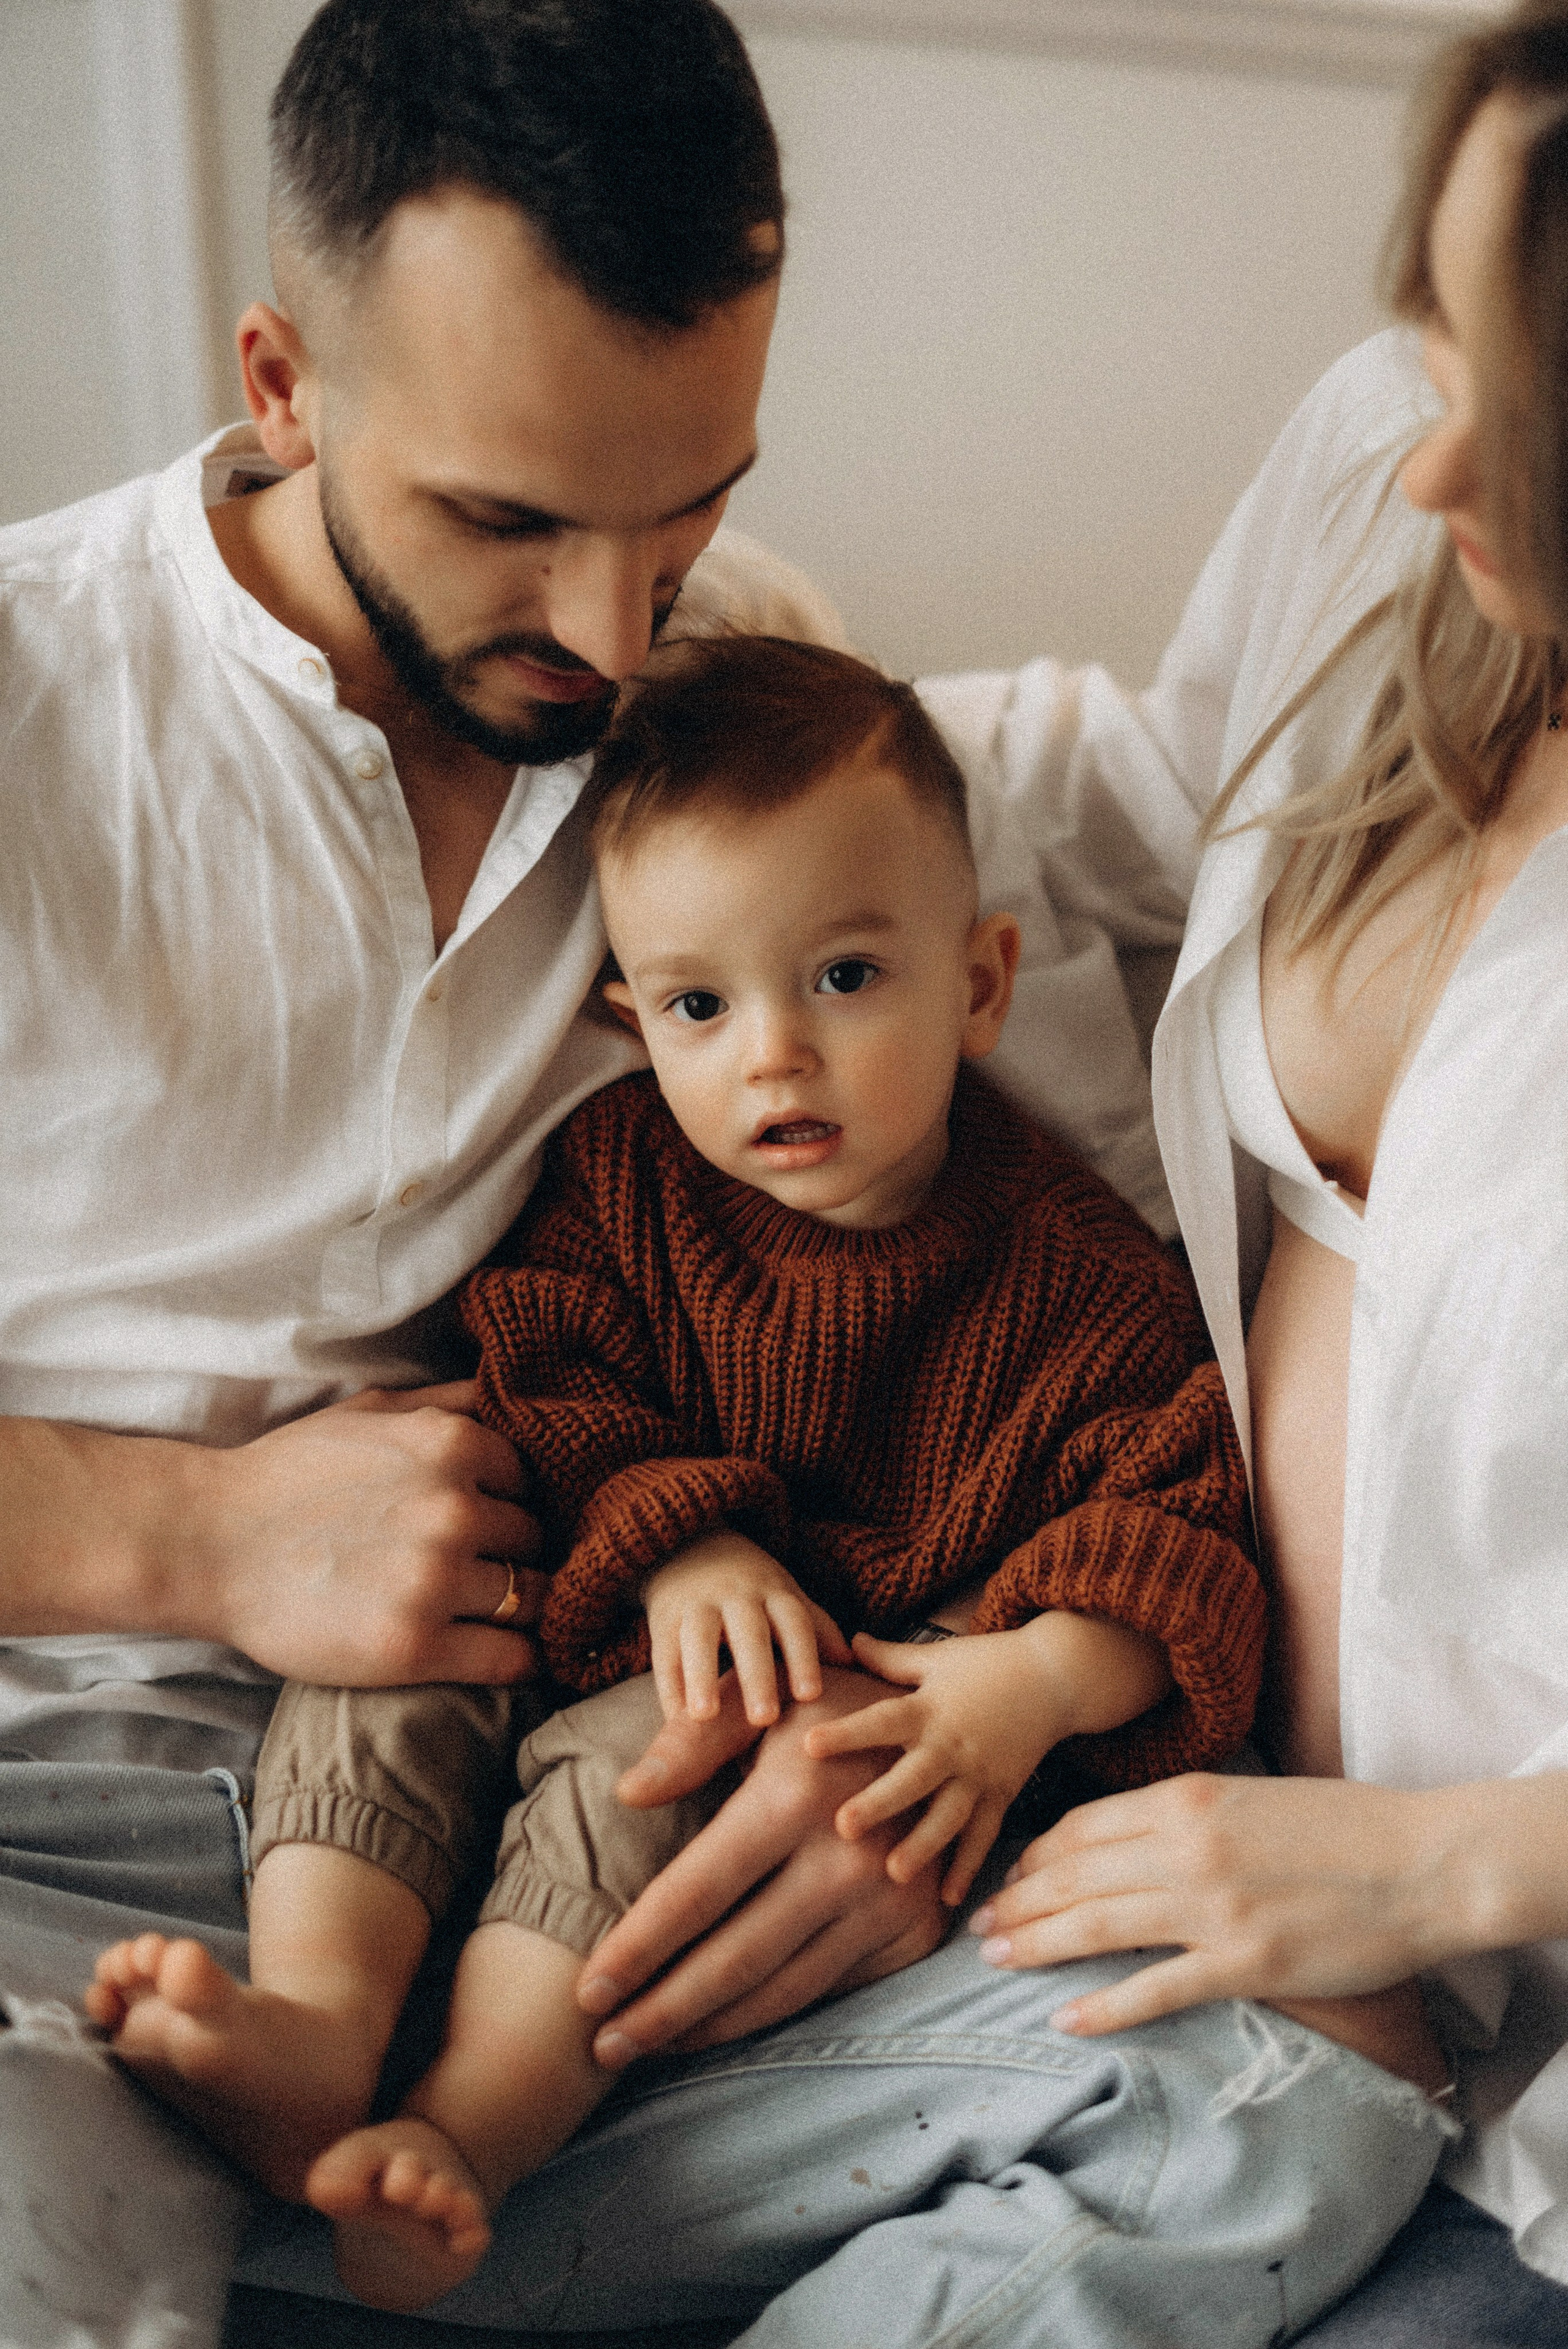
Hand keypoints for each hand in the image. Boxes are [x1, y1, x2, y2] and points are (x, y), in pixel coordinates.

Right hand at [195, 1381, 544, 1684]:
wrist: (209, 1545)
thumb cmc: (290, 1475)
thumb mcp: (371, 1409)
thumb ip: (448, 1402)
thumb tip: (513, 1398)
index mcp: (451, 1445)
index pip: (529, 1477)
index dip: (511, 1500)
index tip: (491, 1520)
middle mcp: (454, 1509)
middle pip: (534, 1537)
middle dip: (515, 1550)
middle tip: (487, 1566)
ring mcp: (437, 1580)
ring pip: (533, 1596)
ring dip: (524, 1606)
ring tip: (501, 1612)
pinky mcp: (416, 1647)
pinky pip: (512, 1657)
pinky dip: (525, 1659)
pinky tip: (516, 1655)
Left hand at [577, 1665, 946, 2064]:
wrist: (951, 1730)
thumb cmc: (829, 1711)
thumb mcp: (762, 1703)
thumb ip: (692, 1742)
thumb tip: (626, 1794)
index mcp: (795, 1798)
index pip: (695, 1892)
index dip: (637, 1947)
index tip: (588, 1990)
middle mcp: (848, 1859)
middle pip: (734, 1959)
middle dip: (660, 2012)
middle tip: (602, 2048)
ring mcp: (891, 1902)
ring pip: (784, 1989)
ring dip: (710, 2026)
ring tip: (650, 2046)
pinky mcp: (918, 1929)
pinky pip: (832, 1987)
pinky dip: (774, 2012)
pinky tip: (726, 2022)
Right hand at [643, 1530, 850, 1726]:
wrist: (689, 1545)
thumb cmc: (751, 1588)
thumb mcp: (785, 1597)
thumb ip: (817, 1629)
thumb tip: (854, 1664)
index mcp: (773, 1592)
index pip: (794, 1621)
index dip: (803, 1655)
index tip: (811, 1695)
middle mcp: (735, 1595)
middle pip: (748, 1632)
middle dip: (756, 1673)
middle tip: (765, 1718)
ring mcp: (695, 1605)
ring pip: (697, 1639)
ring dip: (701, 1677)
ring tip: (704, 1717)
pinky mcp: (662, 1619)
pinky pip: (664, 1654)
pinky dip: (668, 1688)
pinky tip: (675, 1721)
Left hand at [804, 1628, 1064, 1904]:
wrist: (1057, 1675)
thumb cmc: (987, 1662)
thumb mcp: (936, 1657)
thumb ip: (889, 1658)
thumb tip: (845, 1643)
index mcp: (929, 1709)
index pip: (881, 1720)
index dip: (847, 1732)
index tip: (808, 1744)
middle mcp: (952, 1746)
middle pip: (912, 1778)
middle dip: (879, 1802)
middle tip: (843, 1827)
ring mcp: (980, 1775)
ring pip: (949, 1815)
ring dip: (923, 1845)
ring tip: (894, 1874)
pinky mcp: (1002, 1795)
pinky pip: (984, 1835)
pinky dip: (969, 1866)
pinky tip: (949, 1900)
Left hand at [969, 1771, 1466, 2034]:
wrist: (1423, 1863)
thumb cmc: (1344, 1827)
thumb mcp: (1253, 1796)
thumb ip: (1191, 1813)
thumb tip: (1137, 1834)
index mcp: (1188, 1799)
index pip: (1084, 1827)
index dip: (1037, 1855)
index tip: (1008, 1876)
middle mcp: (1187, 1848)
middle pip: (1075, 1875)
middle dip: (1018, 1901)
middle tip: (975, 1925)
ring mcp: (1213, 1908)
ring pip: (1097, 1925)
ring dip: (1037, 1943)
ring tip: (994, 1959)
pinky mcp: (1245, 1963)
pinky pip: (1154, 1989)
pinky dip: (1102, 2006)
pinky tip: (1064, 2018)